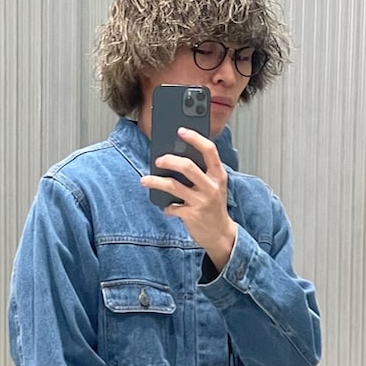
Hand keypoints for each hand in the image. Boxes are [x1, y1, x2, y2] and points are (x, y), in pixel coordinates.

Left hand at [140, 128, 237, 271]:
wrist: (220, 234)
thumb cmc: (214, 206)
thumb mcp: (215, 186)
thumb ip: (203, 172)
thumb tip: (177, 156)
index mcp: (218, 175)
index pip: (209, 150)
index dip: (195, 138)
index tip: (181, 131)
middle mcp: (211, 187)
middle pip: (187, 166)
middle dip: (169, 160)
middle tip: (158, 160)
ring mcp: (201, 201)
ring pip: (174, 186)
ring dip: (156, 182)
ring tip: (146, 180)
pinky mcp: (192, 215)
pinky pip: (172, 207)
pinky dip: (166, 207)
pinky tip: (165, 206)